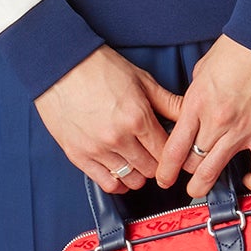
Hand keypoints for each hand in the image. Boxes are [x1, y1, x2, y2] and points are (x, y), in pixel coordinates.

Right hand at [35, 48, 188, 194]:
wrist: (60, 66)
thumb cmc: (99, 68)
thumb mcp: (141, 80)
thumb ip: (168, 102)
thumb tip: (190, 114)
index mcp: (137, 117)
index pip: (167, 151)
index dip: (173, 153)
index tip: (172, 151)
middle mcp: (118, 137)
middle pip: (151, 169)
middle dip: (157, 163)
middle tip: (154, 154)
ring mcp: (97, 149)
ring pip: (132, 180)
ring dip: (138, 173)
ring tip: (137, 161)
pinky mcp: (79, 156)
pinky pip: (106, 183)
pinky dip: (118, 183)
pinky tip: (121, 172)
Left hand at [155, 34, 250, 199]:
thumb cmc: (238, 48)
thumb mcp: (203, 69)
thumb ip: (196, 94)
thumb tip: (193, 108)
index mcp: (196, 103)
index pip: (174, 146)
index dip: (166, 168)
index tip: (163, 178)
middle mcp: (216, 120)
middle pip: (193, 161)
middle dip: (186, 173)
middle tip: (184, 178)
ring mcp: (242, 129)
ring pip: (217, 169)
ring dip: (206, 185)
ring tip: (200, 191)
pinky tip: (248, 182)